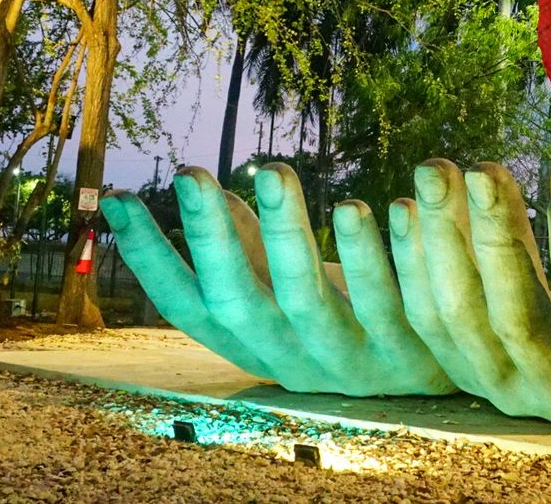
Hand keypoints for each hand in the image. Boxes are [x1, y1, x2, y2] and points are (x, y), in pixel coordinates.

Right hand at [99, 165, 454, 395]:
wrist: (434, 381)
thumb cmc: (347, 322)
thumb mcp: (288, 292)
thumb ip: (254, 251)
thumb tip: (210, 199)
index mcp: (251, 340)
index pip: (184, 304)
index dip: (148, 256)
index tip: (116, 198)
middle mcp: (287, 357)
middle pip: (237, 302)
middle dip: (210, 240)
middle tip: (190, 173)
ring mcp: (344, 360)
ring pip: (307, 299)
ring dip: (287, 231)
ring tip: (272, 169)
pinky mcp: (403, 354)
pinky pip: (387, 300)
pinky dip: (377, 251)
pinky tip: (373, 203)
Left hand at [390, 159, 550, 424]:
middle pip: (519, 322)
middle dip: (497, 243)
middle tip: (481, 169)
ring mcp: (511, 387)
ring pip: (464, 321)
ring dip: (446, 245)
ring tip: (439, 170)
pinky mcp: (472, 372)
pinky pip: (433, 322)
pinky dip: (416, 268)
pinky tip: (406, 206)